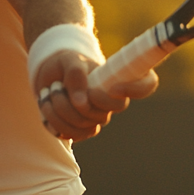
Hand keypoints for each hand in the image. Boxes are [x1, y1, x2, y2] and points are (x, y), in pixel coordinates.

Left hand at [33, 50, 158, 141]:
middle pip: (102, 116)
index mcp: (116, 80)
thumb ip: (76, 75)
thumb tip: (82, 102)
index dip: (138, 89)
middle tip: (56, 86)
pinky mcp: (78, 131)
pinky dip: (51, 119)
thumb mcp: (69, 60)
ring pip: (83, 128)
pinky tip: (46, 104)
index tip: (114, 87)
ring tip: (48, 93)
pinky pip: (69, 134)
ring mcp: (95, 119)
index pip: (147, 84)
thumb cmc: (64, 62)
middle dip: (72, 103)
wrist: (47, 73)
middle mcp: (110, 104)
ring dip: (58, 111)